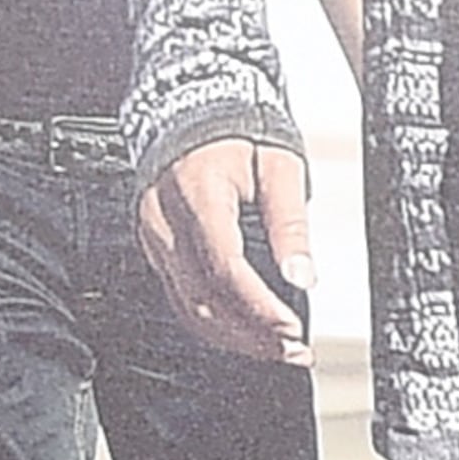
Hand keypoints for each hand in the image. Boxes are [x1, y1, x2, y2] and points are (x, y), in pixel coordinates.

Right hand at [137, 137, 317, 365]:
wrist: (194, 109)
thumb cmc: (238, 133)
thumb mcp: (280, 167)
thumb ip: (291, 224)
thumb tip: (303, 277)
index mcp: (198, 194)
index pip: (225, 268)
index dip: (260, 308)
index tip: (292, 330)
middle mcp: (166, 220)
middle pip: (204, 298)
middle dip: (252, 334)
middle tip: (292, 350)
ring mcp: (154, 237)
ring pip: (188, 307)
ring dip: (233, 338)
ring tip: (275, 349)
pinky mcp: (155, 248)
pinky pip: (180, 298)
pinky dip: (214, 323)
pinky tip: (245, 333)